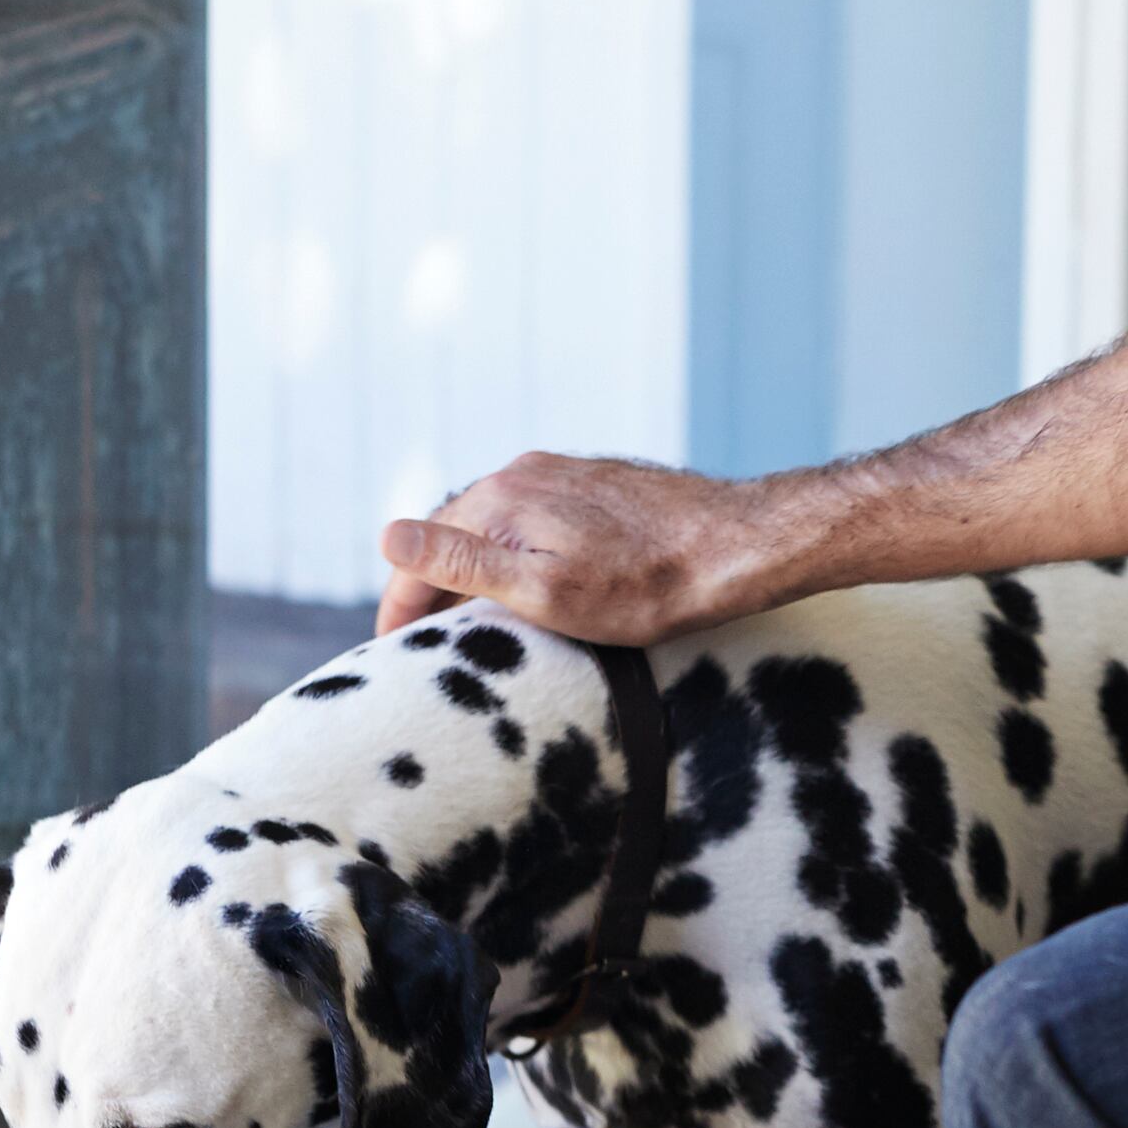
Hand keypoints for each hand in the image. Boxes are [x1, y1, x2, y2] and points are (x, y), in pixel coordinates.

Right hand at [374, 454, 794, 641]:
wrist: (740, 545)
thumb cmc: (648, 586)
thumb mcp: (544, 592)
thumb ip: (464, 562)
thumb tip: (387, 535)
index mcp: (500, 499)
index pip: (421, 554)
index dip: (400, 608)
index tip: (392, 653)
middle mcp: (524, 474)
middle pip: (453, 536)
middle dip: (431, 588)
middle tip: (423, 644)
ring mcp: (562, 475)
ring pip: (494, 528)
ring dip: (473, 570)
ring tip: (469, 621)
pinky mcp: (595, 487)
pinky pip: (533, 522)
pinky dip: (515, 555)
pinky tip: (530, 584)